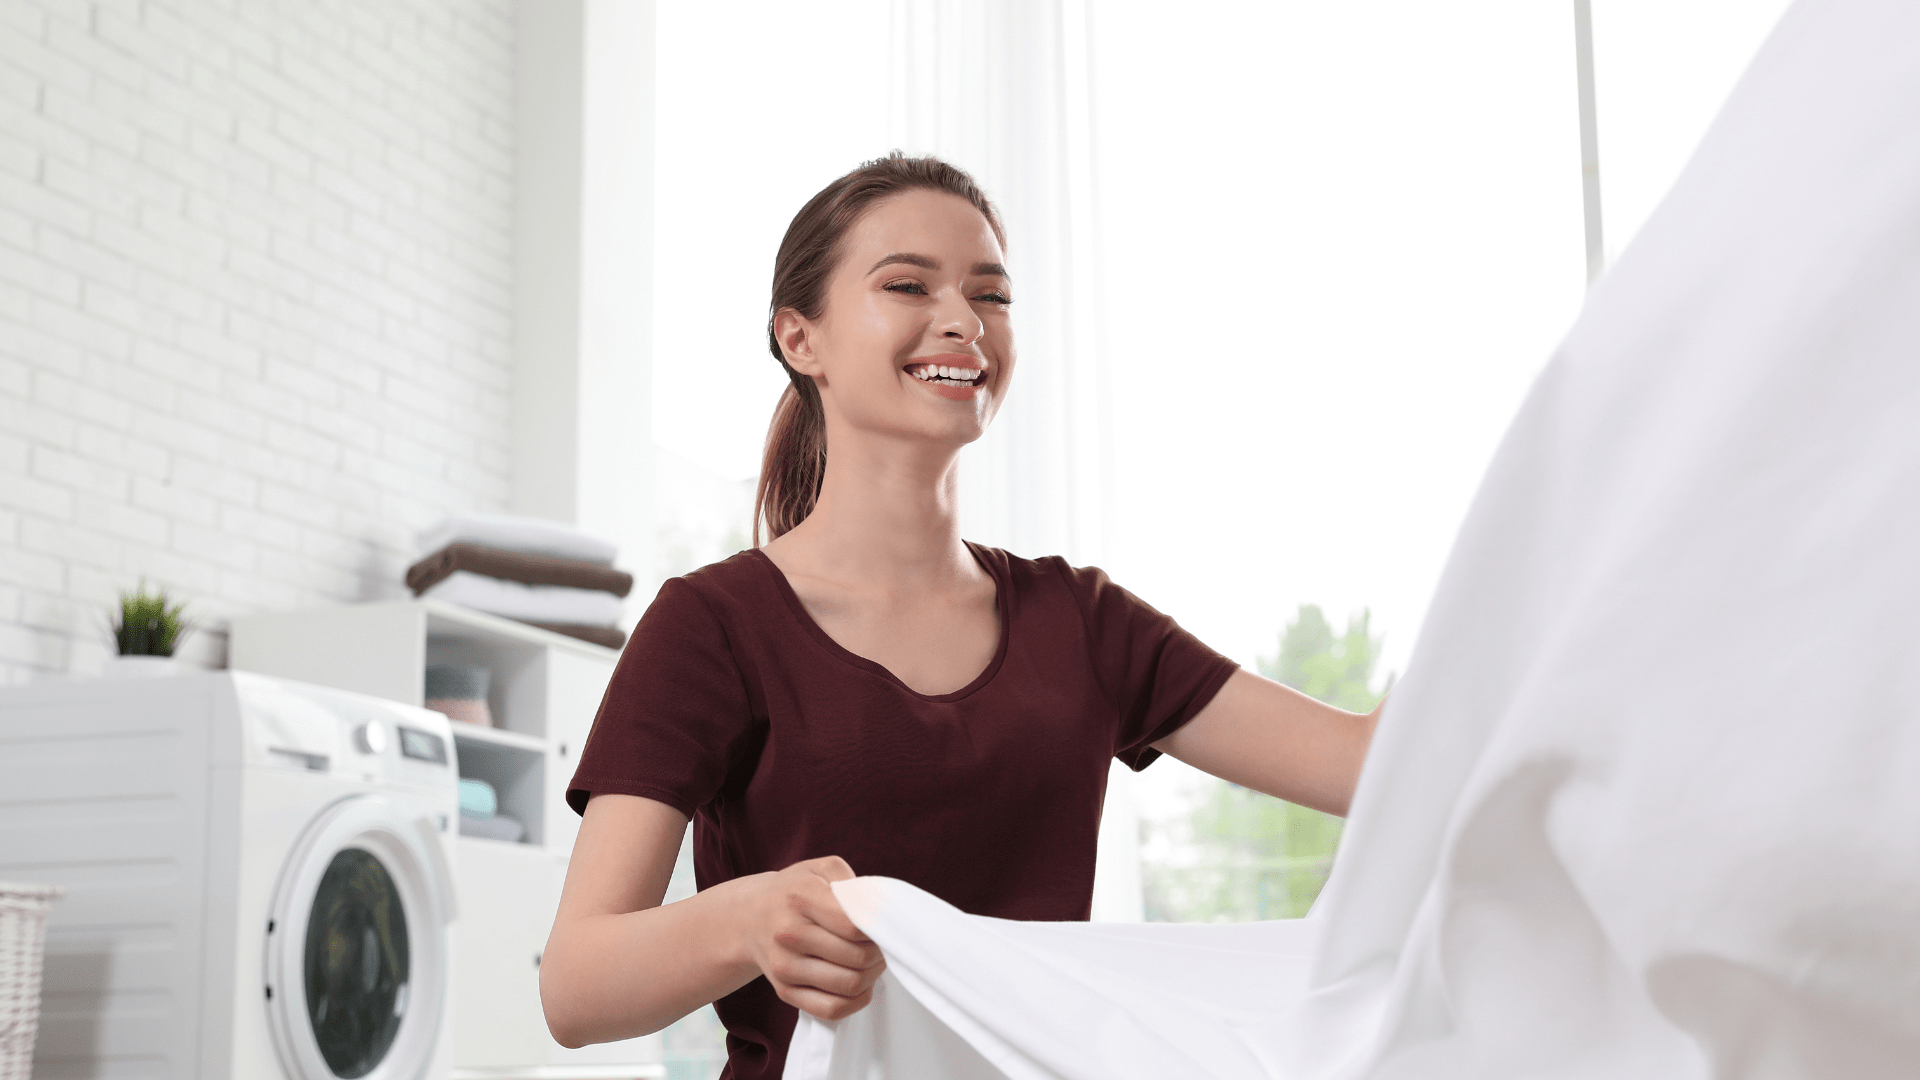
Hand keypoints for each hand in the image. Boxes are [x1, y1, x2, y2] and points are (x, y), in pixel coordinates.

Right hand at [742, 856, 884, 1020]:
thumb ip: (851, 883)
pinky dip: (856, 1001)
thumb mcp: (820, 869)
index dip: (878, 929)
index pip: (855, 925)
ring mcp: (785, 966)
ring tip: (871, 961)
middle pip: (857, 957)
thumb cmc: (795, 891)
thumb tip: (877, 912)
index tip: (882, 925)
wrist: (748, 917)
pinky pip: (832, 1009)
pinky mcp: (785, 991)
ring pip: (850, 984)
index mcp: (800, 897)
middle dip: (880, 952)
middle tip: (880, 944)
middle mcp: (789, 933)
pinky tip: (860, 984)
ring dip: (872, 975)